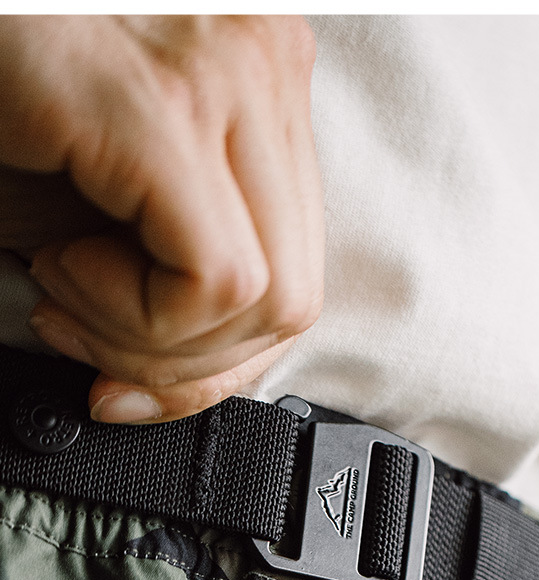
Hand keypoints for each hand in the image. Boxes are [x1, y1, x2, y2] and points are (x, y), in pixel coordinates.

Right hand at [0, 15, 322, 422]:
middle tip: (80, 332)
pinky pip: (216, 280)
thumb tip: (182, 379)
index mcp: (259, 74)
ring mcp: (231, 71)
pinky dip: (134, 316)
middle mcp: (264, 60)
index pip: (300, 268)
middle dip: (185, 367)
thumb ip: (161, 266)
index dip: (215, 360)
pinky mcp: (168, 103)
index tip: (126, 374)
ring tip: (60, 283)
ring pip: (269, 300)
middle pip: (297, 297)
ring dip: (147, 340)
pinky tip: (58, 263)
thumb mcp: (90, 188)